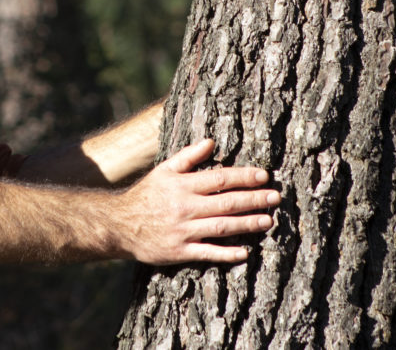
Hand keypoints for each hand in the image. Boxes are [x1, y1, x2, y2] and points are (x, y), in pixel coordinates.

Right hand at [115, 138, 278, 264]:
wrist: (119, 225)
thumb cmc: (146, 194)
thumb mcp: (164, 170)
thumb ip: (189, 156)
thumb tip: (212, 141)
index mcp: (183, 185)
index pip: (220, 179)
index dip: (244, 177)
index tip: (264, 176)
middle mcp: (185, 207)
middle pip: (226, 203)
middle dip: (254, 199)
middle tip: (276, 197)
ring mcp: (183, 231)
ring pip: (222, 227)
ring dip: (247, 224)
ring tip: (269, 221)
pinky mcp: (180, 251)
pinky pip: (207, 253)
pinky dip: (227, 253)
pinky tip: (245, 252)